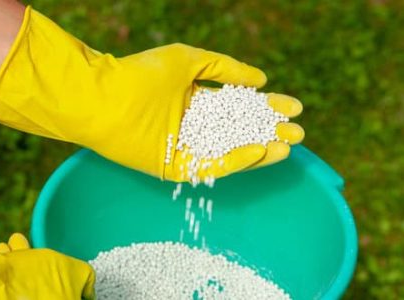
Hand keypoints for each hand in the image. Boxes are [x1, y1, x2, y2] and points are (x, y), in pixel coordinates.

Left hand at [0, 7, 302, 180]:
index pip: (238, 107)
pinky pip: (210, 167)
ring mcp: (183, 147)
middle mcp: (191, 126)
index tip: (294, 107)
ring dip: (260, 149)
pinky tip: (260, 151)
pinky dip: (235, 161)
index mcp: (194, 101)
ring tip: (288, 145)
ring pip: (229, 151)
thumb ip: (225, 68)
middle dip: (269, 131)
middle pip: (238, 132)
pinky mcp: (174, 167)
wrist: (104, 97)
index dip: (266, 107)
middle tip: (299, 132)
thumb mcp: (189, 60)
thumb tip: (261, 78)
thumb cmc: (142, 74)